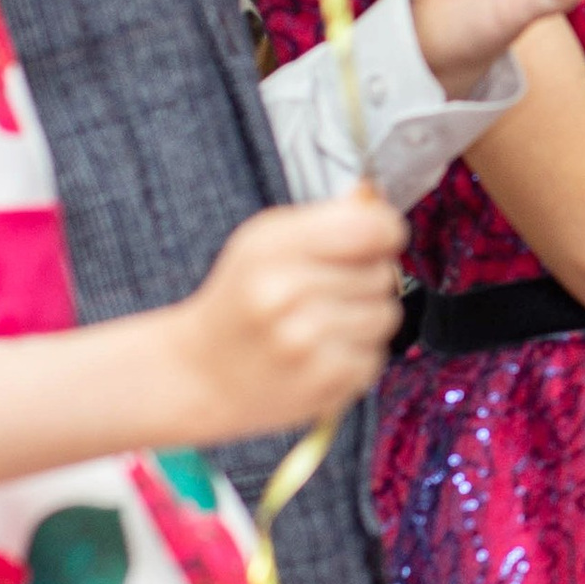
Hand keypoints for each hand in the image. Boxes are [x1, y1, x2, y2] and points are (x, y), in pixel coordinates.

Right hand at [171, 195, 406, 444]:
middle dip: (367, 278)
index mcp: (274, 248)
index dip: (385, 231)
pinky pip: (375, 358)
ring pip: (386, 316)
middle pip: (383, 273)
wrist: (198, 374)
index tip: (377, 238)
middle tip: (329, 290)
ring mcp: (304, 344)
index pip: (372, 227)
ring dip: (366, 319)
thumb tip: (376, 199)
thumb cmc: (240, 298)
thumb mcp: (264, 241)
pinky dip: (356, 357)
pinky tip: (320, 354)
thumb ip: (326, 217)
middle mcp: (286, 294)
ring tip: (325, 323)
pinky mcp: (320, 384)